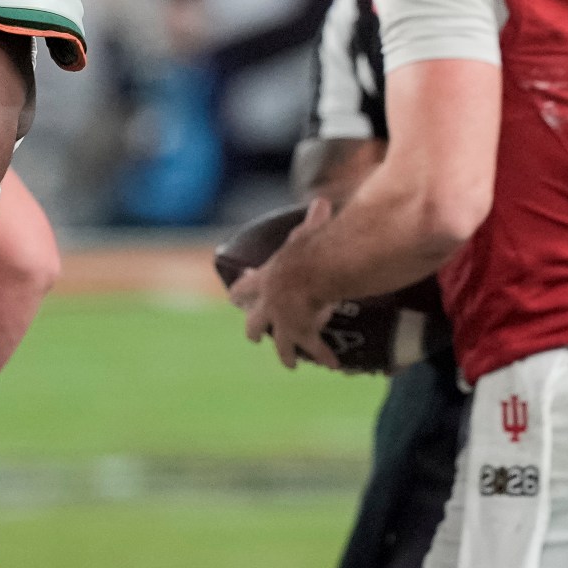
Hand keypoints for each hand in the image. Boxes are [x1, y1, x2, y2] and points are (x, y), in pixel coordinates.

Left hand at [230, 195, 339, 369]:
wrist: (316, 271)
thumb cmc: (310, 248)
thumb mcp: (307, 233)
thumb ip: (312, 222)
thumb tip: (321, 202)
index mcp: (265, 279)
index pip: (244, 287)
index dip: (240, 291)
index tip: (234, 297)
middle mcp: (269, 304)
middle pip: (254, 321)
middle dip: (254, 329)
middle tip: (253, 336)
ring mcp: (282, 322)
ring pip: (280, 342)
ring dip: (285, 353)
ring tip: (289, 363)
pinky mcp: (301, 334)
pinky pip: (314, 348)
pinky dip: (324, 355)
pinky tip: (332, 364)